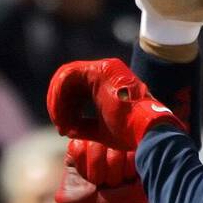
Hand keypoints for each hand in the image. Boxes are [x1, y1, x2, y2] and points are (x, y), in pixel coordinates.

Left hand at [46, 58, 180, 149]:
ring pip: (64, 79)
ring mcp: (102, 68)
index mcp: (106, 84)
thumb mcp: (101, 130)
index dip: (65, 109)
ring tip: (62, 124)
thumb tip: (66, 129)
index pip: (75, 90)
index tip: (64, 129)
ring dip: (58, 104)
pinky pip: (66, 77)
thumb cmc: (129, 134)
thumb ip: (84, 125)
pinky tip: (61, 115)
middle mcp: (104, 71)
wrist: (145, 131)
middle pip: (68, 84)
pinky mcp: (98, 70)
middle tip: (61, 128)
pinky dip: (59, 97)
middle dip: (59, 107)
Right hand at [56, 139, 147, 202]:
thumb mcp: (141, 190)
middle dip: (111, 171)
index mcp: (130, 156)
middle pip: (113, 144)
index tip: (125, 184)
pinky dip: (81, 165)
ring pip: (95, 145)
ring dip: (95, 171)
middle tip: (109, 186)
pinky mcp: (74, 154)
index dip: (127, 167)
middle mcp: (113, 149)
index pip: (131, 145)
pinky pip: (77, 147)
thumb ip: (148, 166)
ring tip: (96, 184)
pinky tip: (83, 177)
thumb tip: (149, 142)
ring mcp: (93, 150)